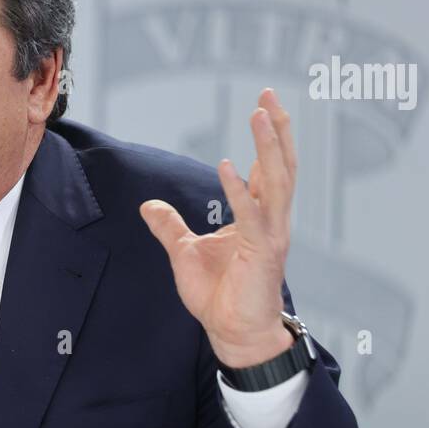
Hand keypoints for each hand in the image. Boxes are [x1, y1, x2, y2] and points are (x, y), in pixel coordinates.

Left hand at [139, 88, 295, 367]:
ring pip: (276, 181)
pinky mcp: (263, 252)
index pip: (268, 167)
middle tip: (269, 94)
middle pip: (280, 164)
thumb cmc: (219, 296)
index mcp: (258, 216)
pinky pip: (252, 215)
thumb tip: (148, 206)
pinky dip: (240, 190)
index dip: (269, 137)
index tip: (264, 106)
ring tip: (261, 114)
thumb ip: (170, 226)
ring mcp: (270, 234)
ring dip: (269, 146)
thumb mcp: (185, 252)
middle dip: (277, 128)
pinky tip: (229, 166)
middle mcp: (271, 220)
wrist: (234, 333)